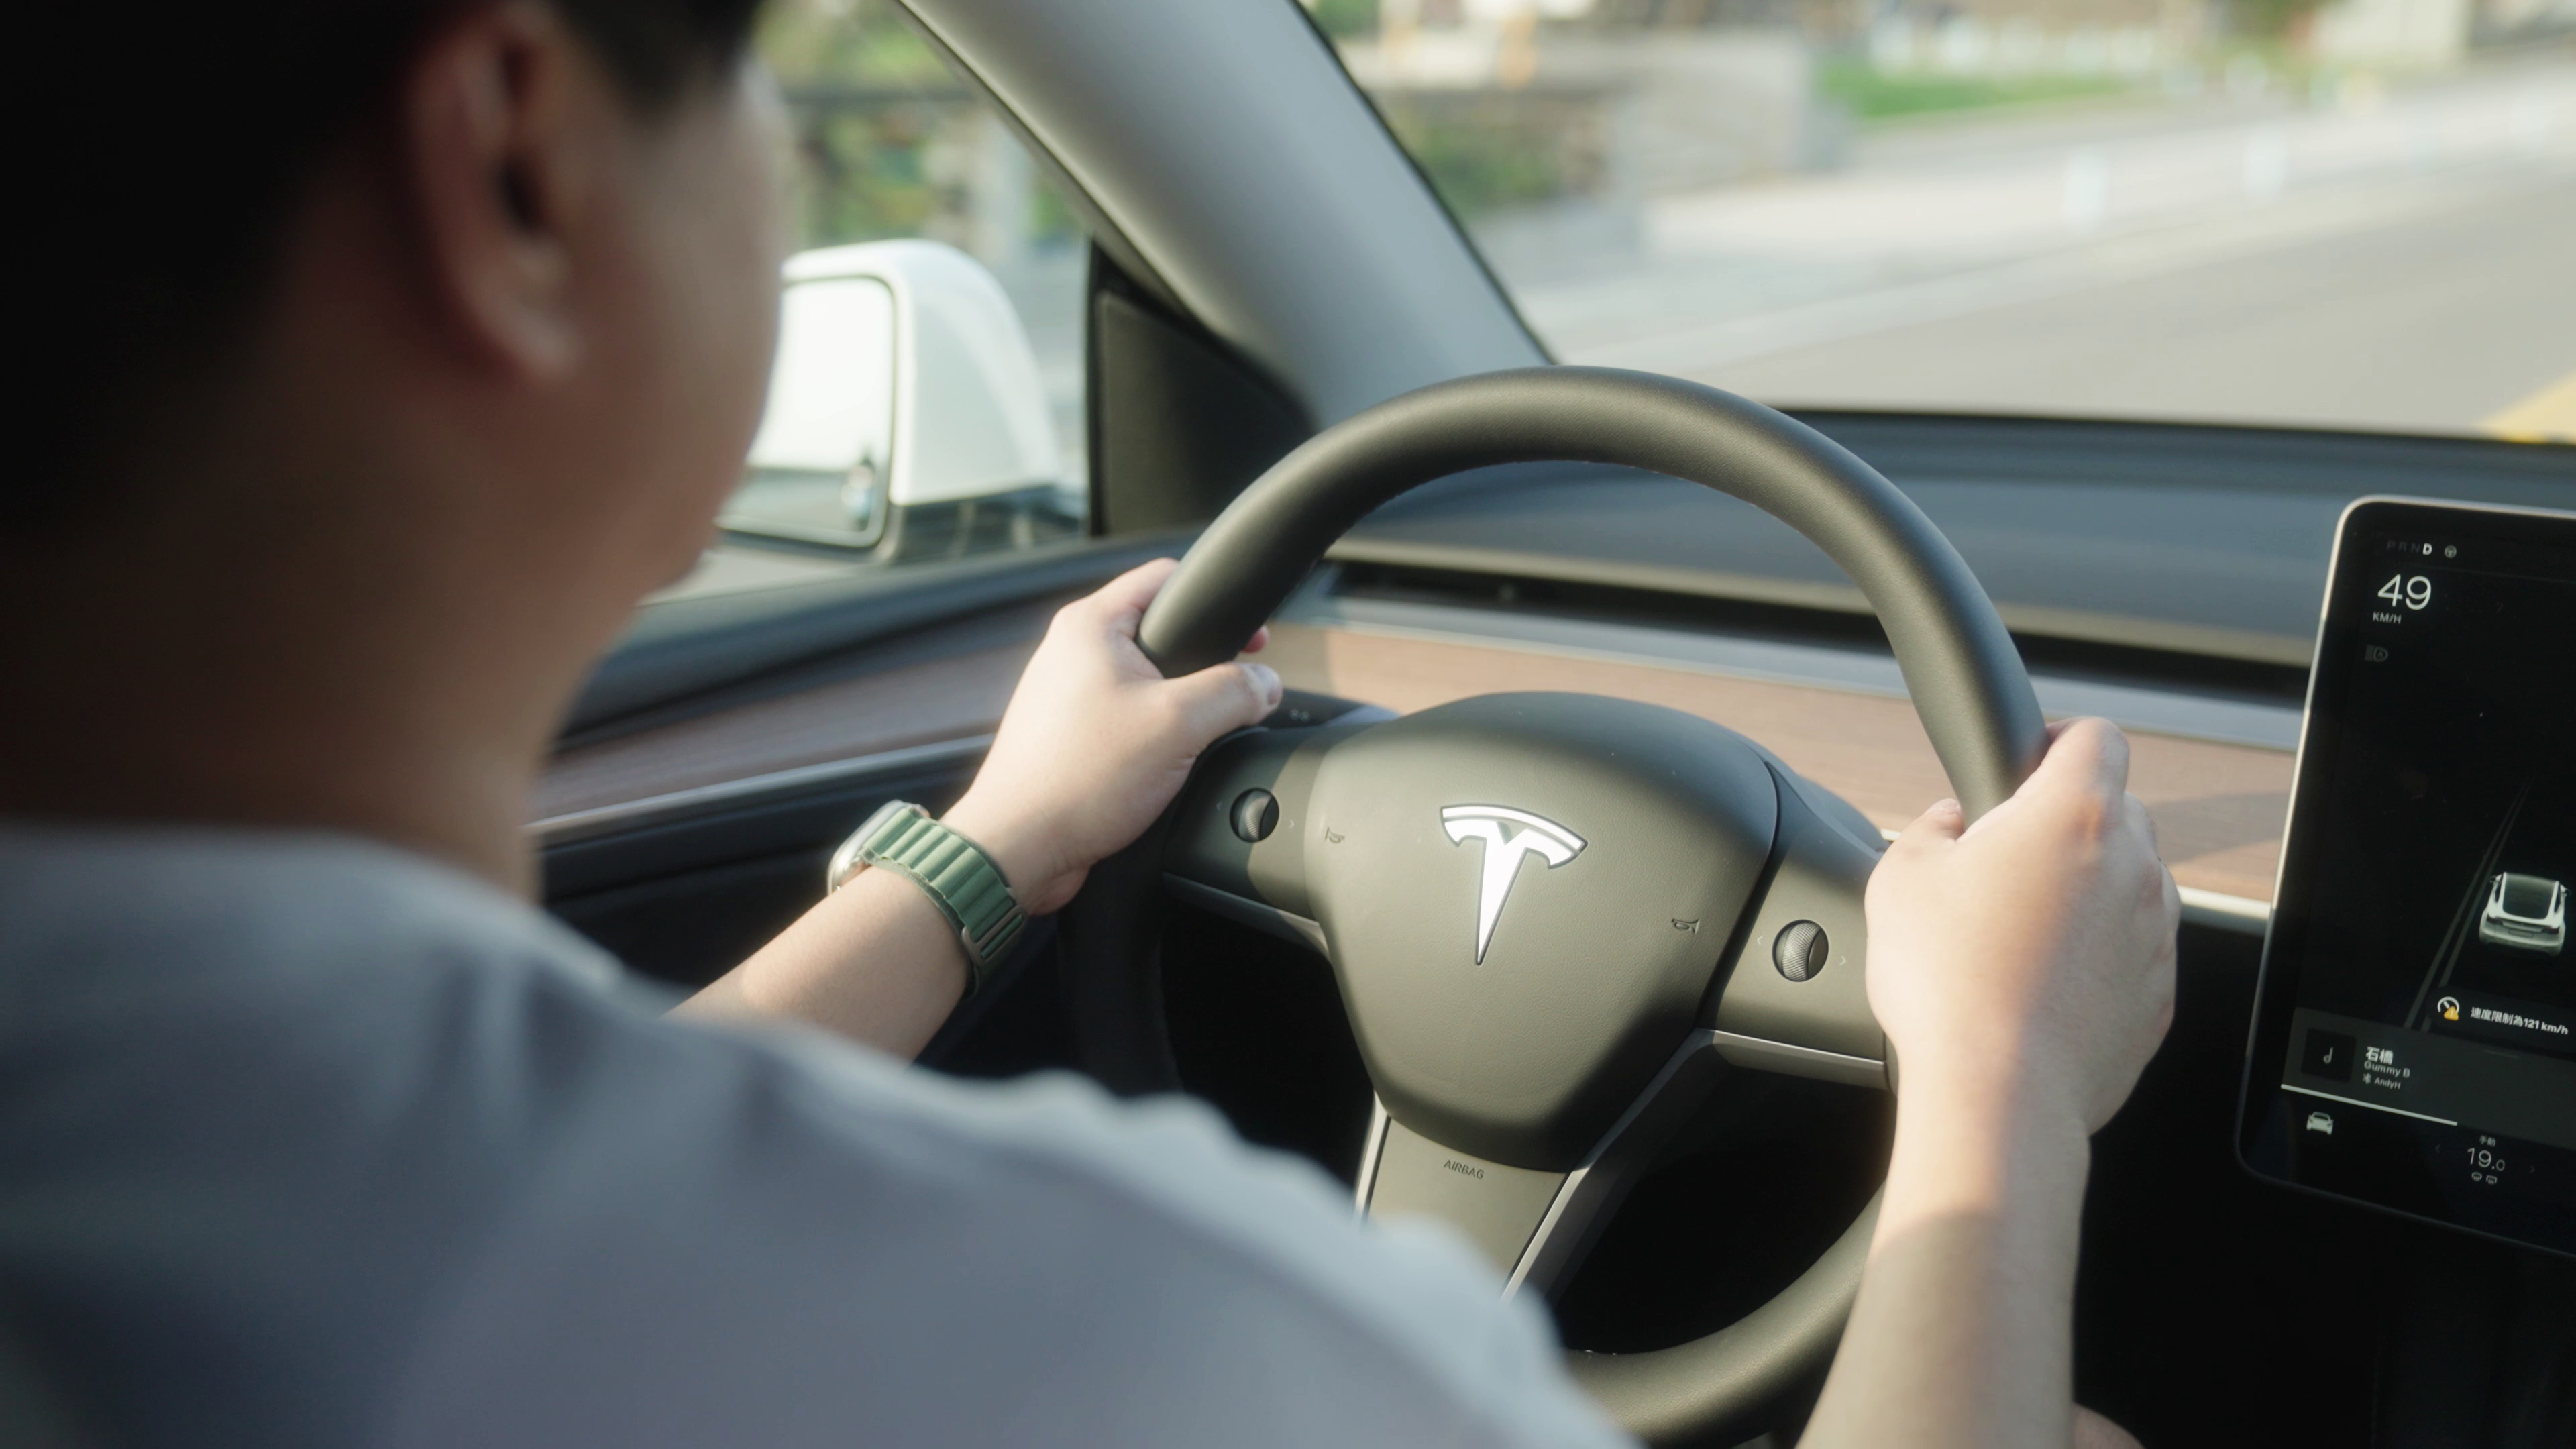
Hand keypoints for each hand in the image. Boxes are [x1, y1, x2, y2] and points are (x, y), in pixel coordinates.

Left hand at [942, 558, 1280, 915]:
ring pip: (1145, 681)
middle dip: (1203, 662)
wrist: (1021, 848)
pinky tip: (1165, 765)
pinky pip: (1127, 719)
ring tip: (1193, 736)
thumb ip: (1234, 693)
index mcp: (1090, 624)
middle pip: (1159, 632)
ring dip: (1179, 706)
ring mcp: (1067, 694)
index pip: (1165, 577)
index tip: (1252, 638)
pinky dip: (1153, 735)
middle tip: (1230, 693)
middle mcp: (1072, 650)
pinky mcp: (1069, 734)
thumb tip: (1265, 685)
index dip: (1217, 600)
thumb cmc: (1077, 780)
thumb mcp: (1179, 724)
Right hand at [1863, 718, 2178, 1136]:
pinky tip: (2040, 985)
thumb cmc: (1949, 985)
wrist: (1998, 1094)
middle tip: (2003, 863)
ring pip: (2128, 883)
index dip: (2057, 740)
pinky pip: (2132, 951)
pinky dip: (2097, 956)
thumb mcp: (1900, 877)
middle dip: (2064, 825)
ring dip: (2084, 893)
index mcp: (2073, 815)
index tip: (2026, 767)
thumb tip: (1948, 824)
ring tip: (2017, 936)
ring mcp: (2155, 933)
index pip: (2095, 736)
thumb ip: (1929, 829)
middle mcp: (2133, 865)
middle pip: (2115, 810)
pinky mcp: (2160, 995)